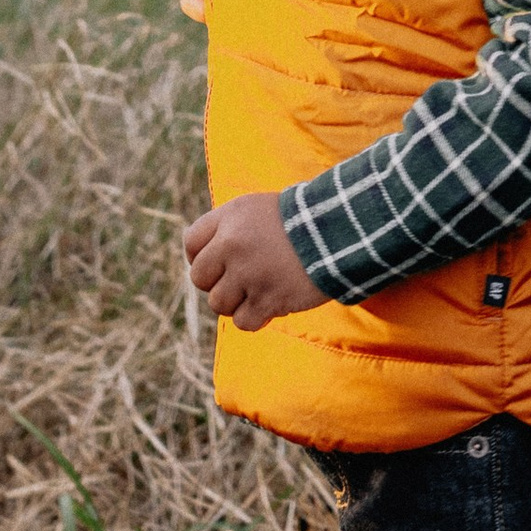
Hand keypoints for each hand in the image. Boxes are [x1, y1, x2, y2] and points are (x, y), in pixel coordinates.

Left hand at [185, 190, 320, 328]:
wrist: (339, 232)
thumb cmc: (301, 220)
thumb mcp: (258, 209)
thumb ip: (229, 228)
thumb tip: (204, 257)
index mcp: (229, 218)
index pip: (191, 243)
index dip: (201, 257)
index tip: (219, 263)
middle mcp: (232, 245)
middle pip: (200, 278)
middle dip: (218, 283)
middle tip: (240, 280)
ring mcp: (248, 274)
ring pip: (219, 304)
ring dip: (237, 302)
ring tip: (260, 291)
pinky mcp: (268, 299)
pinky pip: (242, 322)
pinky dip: (255, 318)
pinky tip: (271, 305)